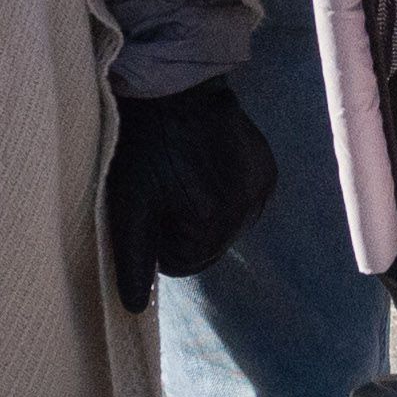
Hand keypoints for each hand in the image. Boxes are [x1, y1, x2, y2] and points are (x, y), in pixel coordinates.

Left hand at [98, 71, 278, 307]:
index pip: (183, 265)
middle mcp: (247, 210)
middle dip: (184, 229)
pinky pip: (243, 204)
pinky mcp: (268, 171)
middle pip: (208, 248)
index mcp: (212, 224)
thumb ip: (134, 260)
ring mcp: (262, 189)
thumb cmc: (143, 147)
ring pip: (227, 227)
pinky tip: (207, 167)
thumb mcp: (128, 205)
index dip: (159, 242)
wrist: (174, 87)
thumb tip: (134, 309)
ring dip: (206, 213)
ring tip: (183, 175)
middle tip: (163, 190)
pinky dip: (225, 195)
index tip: (149, 208)